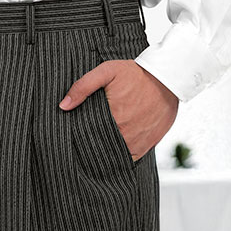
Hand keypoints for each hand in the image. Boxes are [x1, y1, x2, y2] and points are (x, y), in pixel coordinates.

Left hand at [59, 62, 177, 161]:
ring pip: (113, 155)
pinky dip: (120, 156)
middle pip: (99, 147)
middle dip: (92, 145)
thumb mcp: (108, 71)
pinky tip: (115, 149)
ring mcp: (135, 143)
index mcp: (111, 118)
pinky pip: (127, 159)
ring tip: (100, 145)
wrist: (167, 80)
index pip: (87, 137)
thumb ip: (83, 86)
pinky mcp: (144, 147)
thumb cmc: (136, 75)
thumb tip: (63, 106)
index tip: (77, 137)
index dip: (81, 138)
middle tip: (88, 141)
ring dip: (106, 152)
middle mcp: (123, 134)